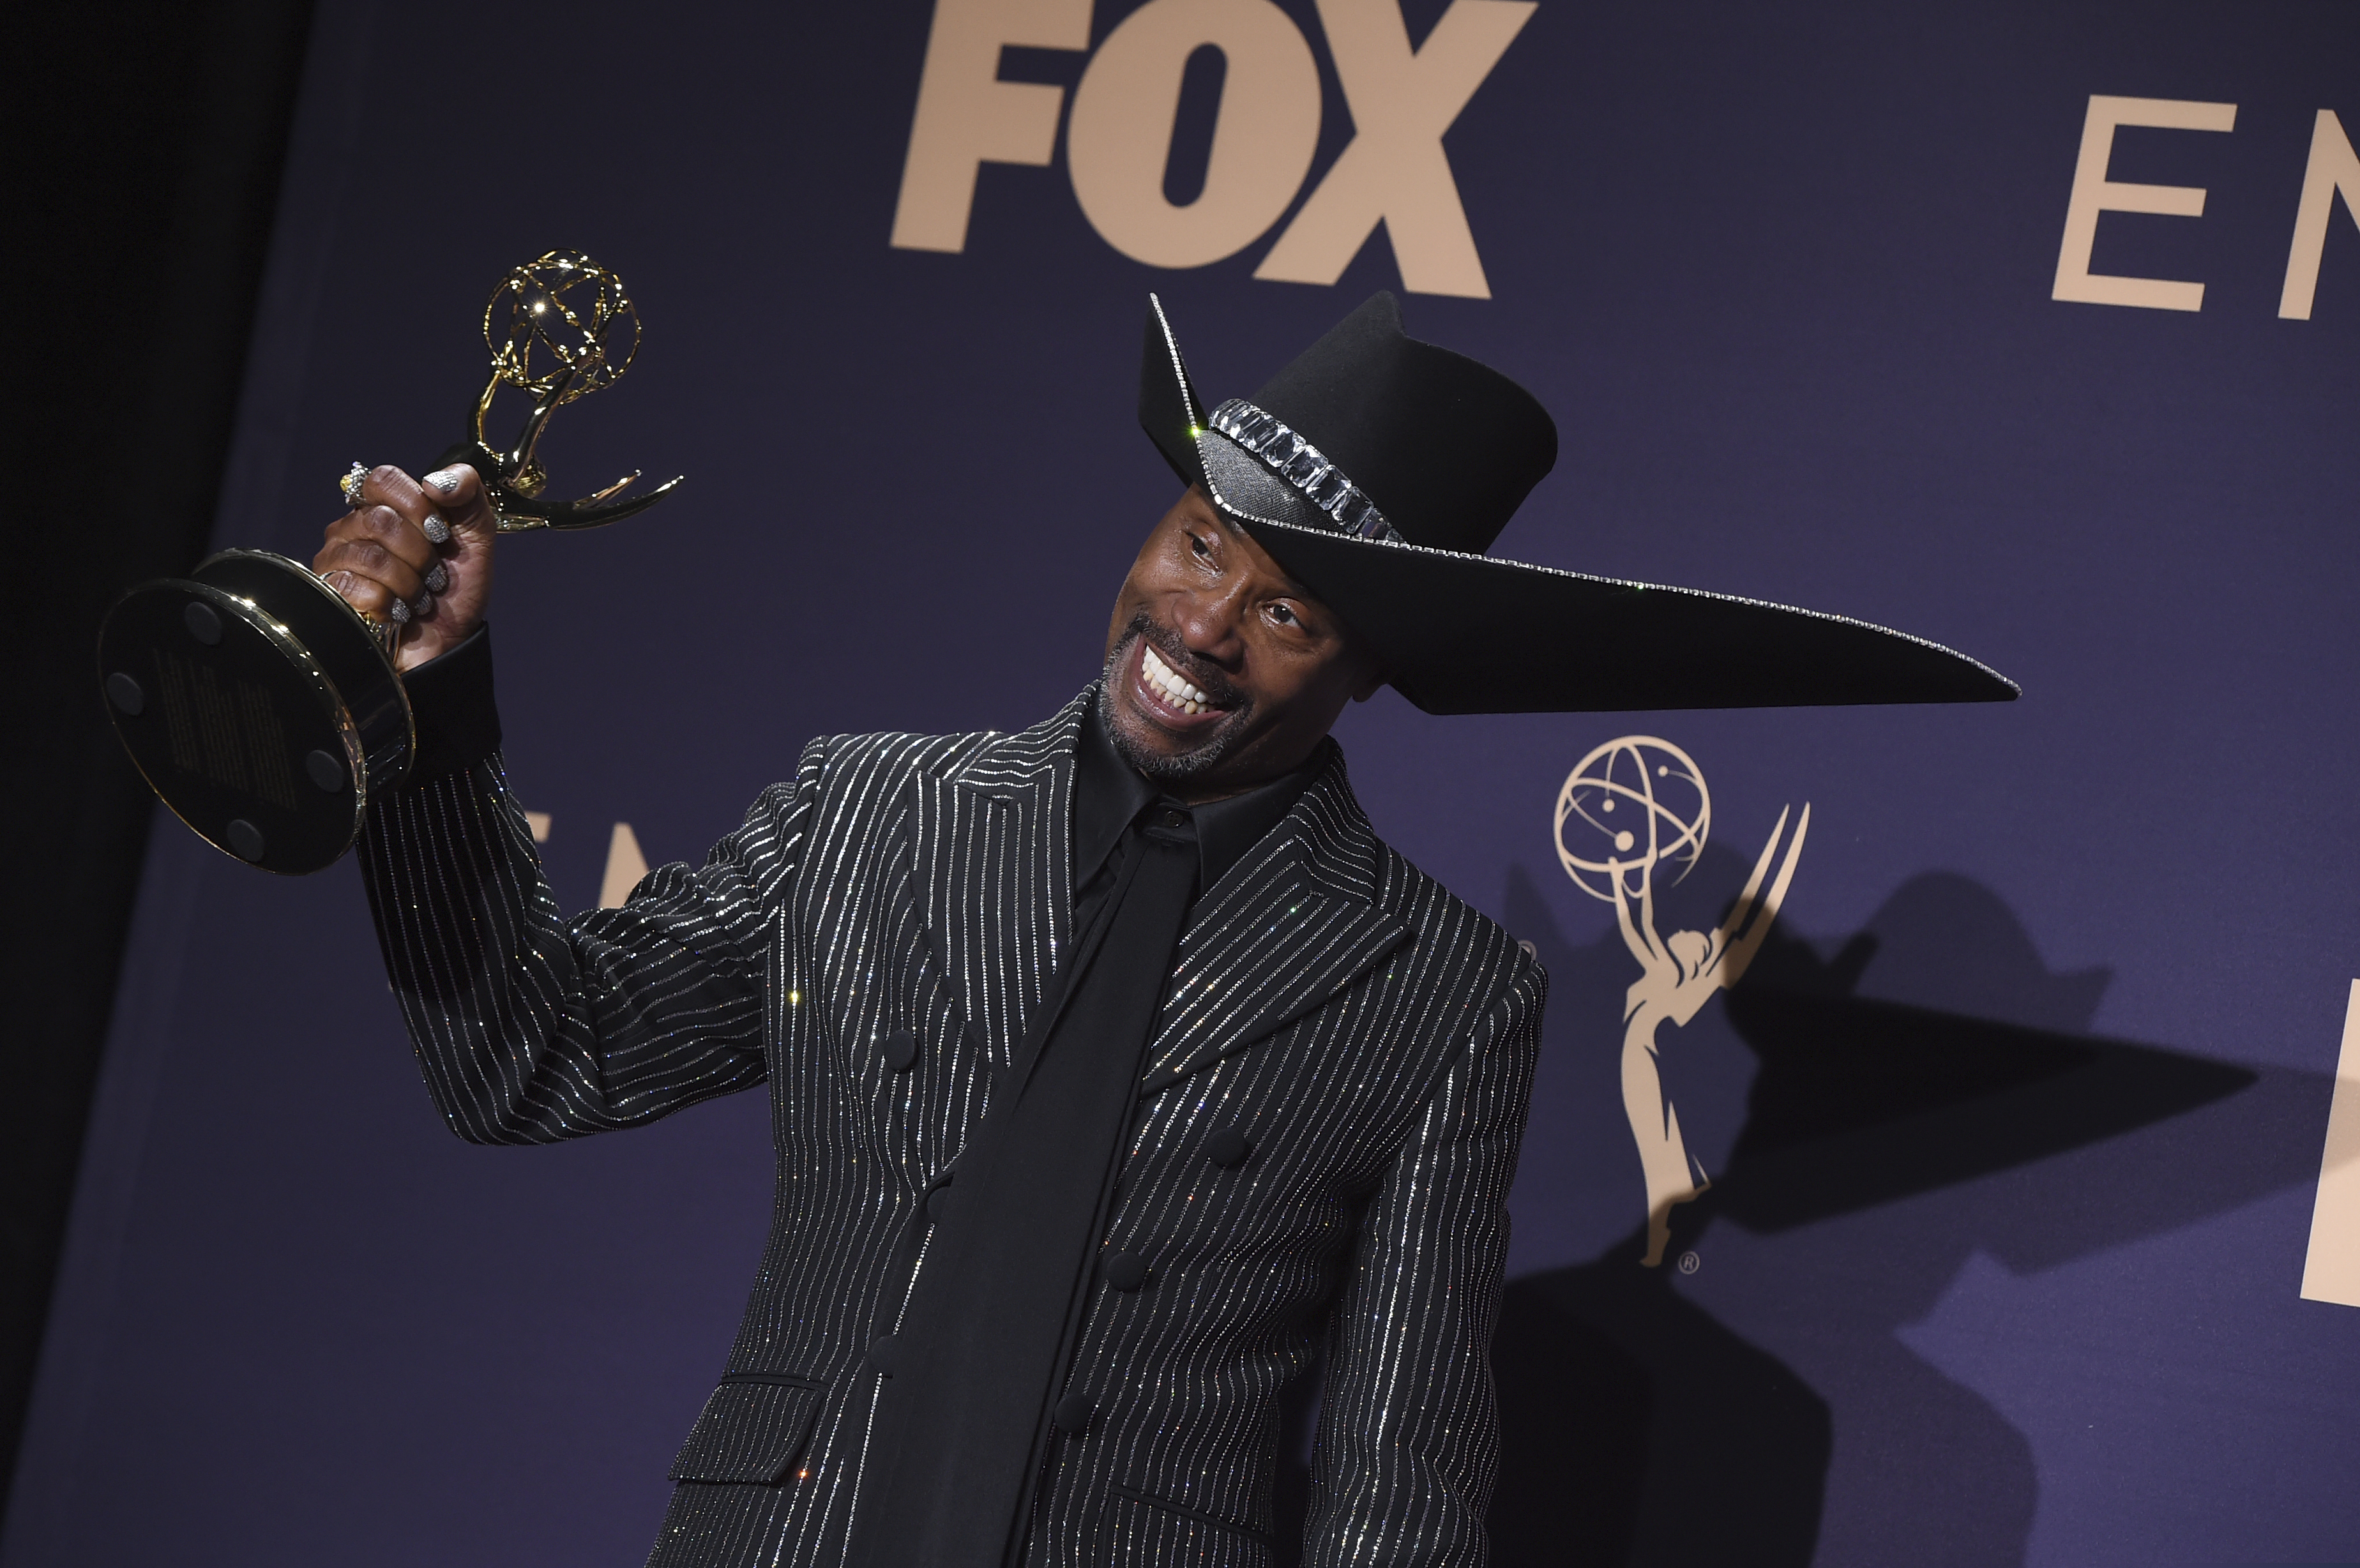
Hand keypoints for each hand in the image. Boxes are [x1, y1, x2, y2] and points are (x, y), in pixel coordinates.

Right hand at [314, 463, 496, 670]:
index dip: (416, 506)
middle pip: (378, 519)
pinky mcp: (329, 593)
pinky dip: (390, 604)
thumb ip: (467, 493)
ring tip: (419, 597)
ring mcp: (336, 559)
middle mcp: (353, 527)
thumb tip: (435, 481)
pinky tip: (398, 611)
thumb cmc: (457, 589)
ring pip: (369, 555)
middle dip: (421, 554)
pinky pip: (354, 586)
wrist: (449, 642)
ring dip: (410, 583)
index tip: (441, 534)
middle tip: (434, 574)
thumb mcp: (477, 536)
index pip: (383, 479)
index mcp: (385, 506)